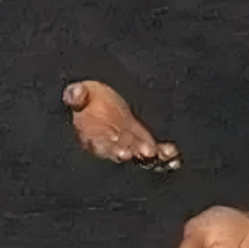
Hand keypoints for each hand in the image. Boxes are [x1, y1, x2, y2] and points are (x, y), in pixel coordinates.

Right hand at [63, 80, 179, 168]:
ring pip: (140, 153)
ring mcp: (128, 143)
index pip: (102, 146)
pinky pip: (153, 148)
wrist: (103, 99)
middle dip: (136, 153)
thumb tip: (76, 93)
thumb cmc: (90, 98)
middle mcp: (112, 143)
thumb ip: (77, 95)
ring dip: (151, 155)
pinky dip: (162, 152)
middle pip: (125, 151)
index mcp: (94, 136)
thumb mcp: (82, 93)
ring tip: (164, 154)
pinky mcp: (142, 139)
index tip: (123, 153)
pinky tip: (172, 153)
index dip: (113, 150)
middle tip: (148, 153)